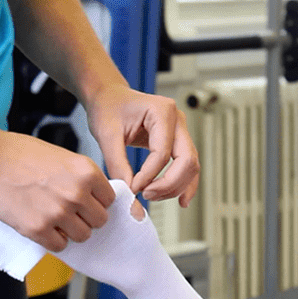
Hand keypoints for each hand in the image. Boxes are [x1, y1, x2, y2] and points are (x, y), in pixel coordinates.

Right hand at [0, 131, 114, 251]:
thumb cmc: (18, 154)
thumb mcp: (61, 156)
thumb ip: (80, 176)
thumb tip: (94, 196)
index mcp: (86, 172)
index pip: (110, 199)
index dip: (97, 201)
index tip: (87, 202)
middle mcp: (76, 193)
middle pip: (99, 220)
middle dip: (87, 218)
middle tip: (70, 213)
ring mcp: (58, 213)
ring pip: (83, 236)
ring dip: (71, 231)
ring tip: (55, 220)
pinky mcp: (38, 229)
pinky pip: (60, 245)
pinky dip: (53, 240)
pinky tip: (43, 228)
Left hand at [84, 83, 199, 206]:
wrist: (109, 98)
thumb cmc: (108, 108)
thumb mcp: (106, 135)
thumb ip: (117, 164)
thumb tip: (129, 191)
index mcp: (162, 111)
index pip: (162, 152)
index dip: (148, 176)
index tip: (132, 188)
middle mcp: (177, 120)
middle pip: (187, 160)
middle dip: (168, 184)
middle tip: (147, 195)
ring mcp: (180, 131)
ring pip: (191, 166)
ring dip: (176, 187)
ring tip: (154, 197)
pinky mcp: (177, 142)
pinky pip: (187, 166)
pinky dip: (184, 184)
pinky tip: (180, 200)